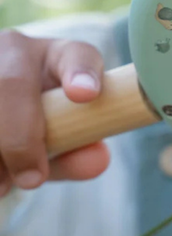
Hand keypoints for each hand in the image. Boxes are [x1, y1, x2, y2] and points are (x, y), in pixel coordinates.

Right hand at [0, 31, 109, 195]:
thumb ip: (80, 146)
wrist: (5, 107)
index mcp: (57, 56)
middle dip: (21, 136)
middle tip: (33, 178)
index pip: (76, 56)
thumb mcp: (61, 131)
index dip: (81, 73)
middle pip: (12, 83)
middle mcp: (15, 50)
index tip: (85, 94)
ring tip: (2, 186)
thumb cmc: (39, 121)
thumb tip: (98, 160)